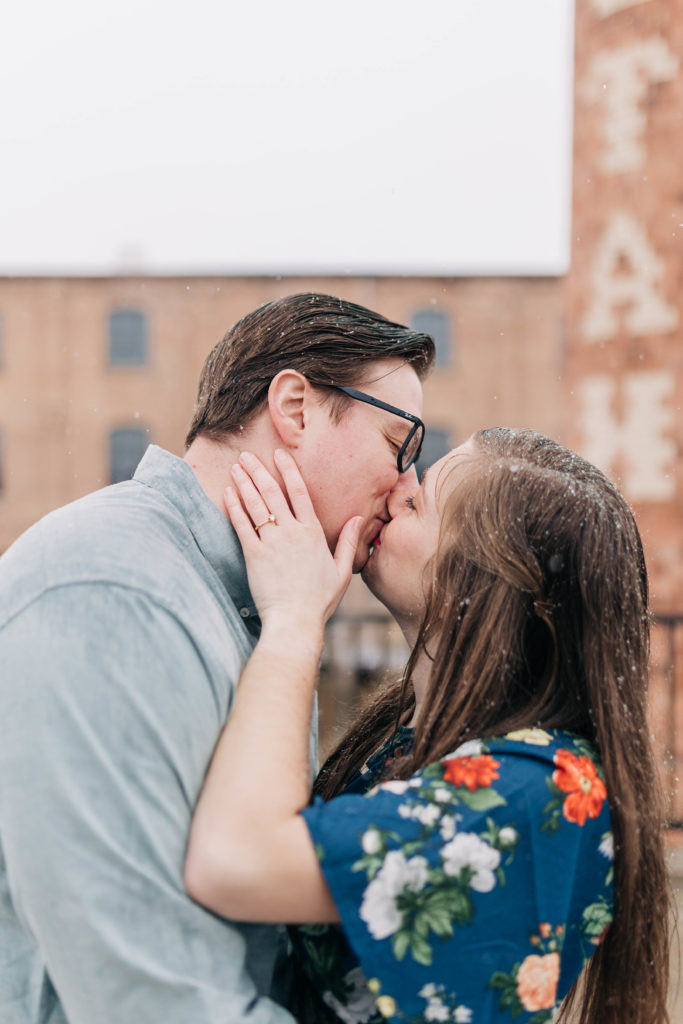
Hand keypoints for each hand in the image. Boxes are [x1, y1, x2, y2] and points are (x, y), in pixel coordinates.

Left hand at [225, 449, 361, 631]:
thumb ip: (349, 542)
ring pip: (256, 504)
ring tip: (236, 467)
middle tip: (247, 455)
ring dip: (244, 482)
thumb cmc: (319, 600)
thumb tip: (359, 518)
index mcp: (314, 533)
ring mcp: (272, 542)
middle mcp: (293, 532)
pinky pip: (242, 524)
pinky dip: (234, 506)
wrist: (296, 621)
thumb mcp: (343, 571)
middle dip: (259, 470)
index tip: (279, 455)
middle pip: (273, 492)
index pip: (300, 492)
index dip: (289, 470)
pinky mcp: (254, 554)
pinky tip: (227, 492)